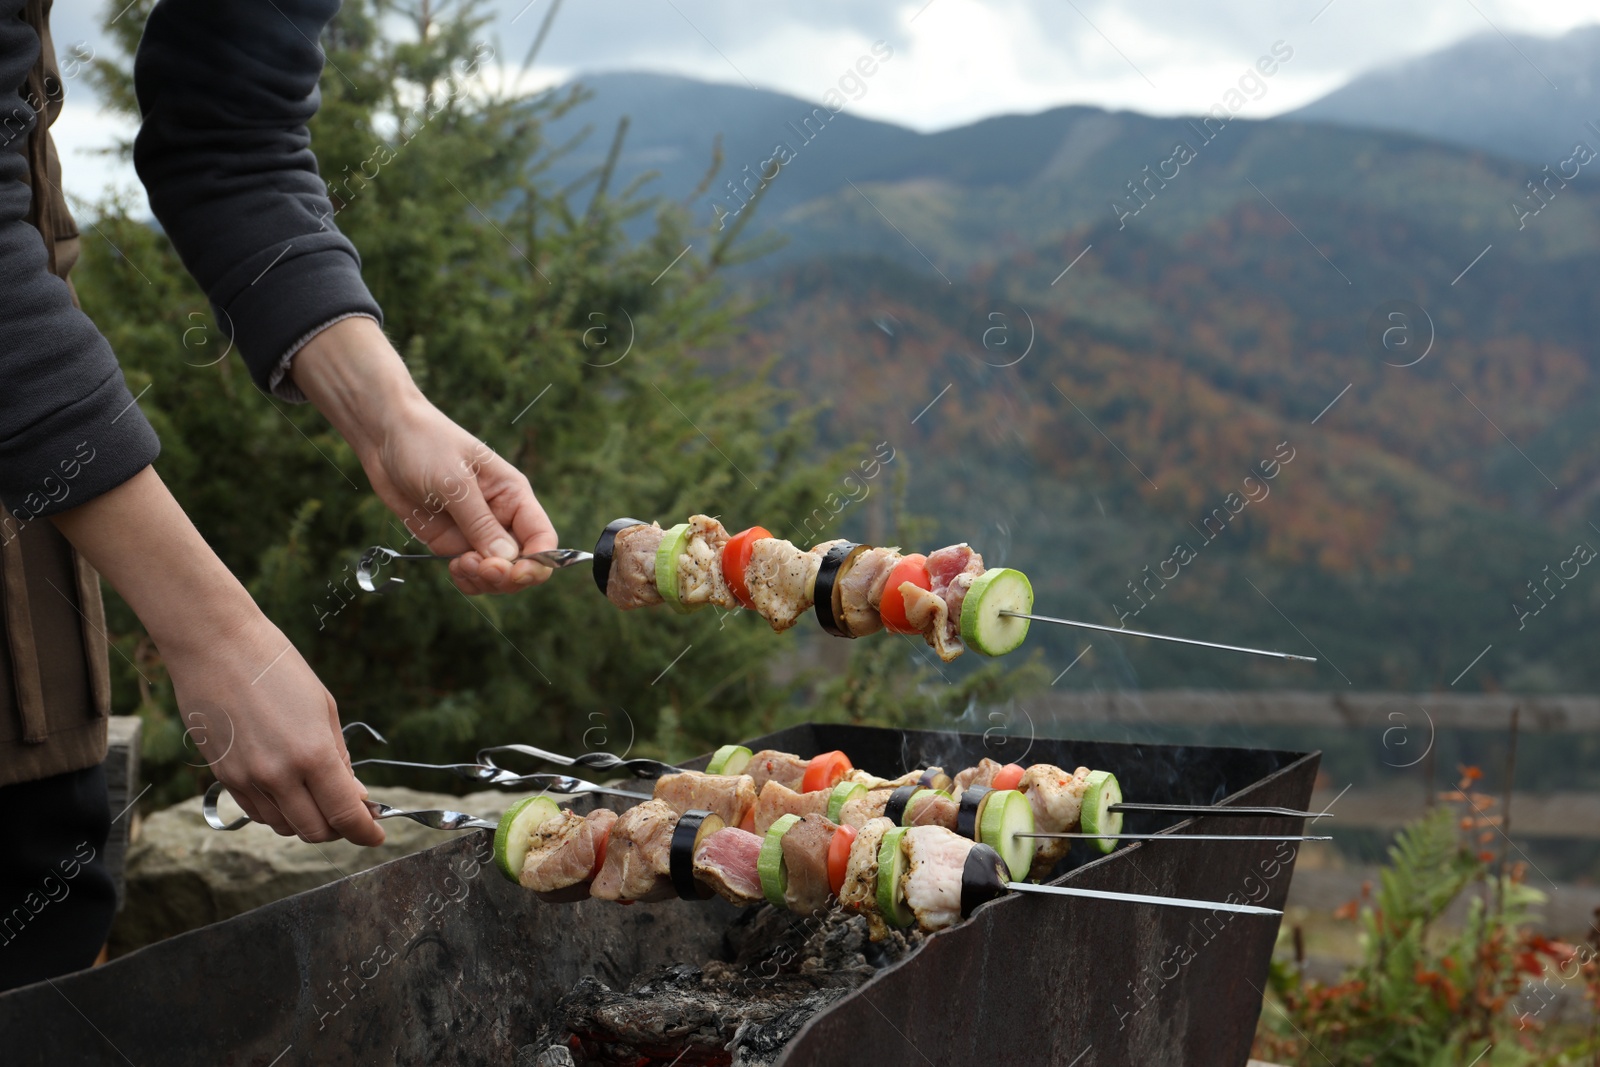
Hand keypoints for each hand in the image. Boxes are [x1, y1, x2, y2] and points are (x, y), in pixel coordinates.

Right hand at [51, 466, 383, 845]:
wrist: (215, 645)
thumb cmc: (277, 667)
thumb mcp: (323, 707)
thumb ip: (339, 758)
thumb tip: (355, 795)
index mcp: (313, 755)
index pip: (346, 815)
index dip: (366, 832)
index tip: (376, 835)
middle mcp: (279, 775)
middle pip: (315, 831)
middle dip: (337, 828)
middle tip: (349, 811)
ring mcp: (247, 779)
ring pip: (283, 826)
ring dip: (305, 820)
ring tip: (316, 794)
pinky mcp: (223, 776)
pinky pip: (256, 812)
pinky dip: (277, 810)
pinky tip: (286, 788)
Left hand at [290, 317, 557, 594]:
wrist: (384, 435)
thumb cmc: (425, 444)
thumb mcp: (454, 482)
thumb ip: (480, 523)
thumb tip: (507, 561)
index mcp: (514, 496)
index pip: (542, 539)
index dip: (537, 562)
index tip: (514, 572)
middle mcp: (501, 517)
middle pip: (522, 564)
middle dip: (505, 576)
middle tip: (478, 567)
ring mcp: (475, 532)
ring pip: (496, 575)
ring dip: (484, 581)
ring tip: (460, 566)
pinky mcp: (450, 541)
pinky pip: (470, 573)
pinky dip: (466, 580)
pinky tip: (453, 569)